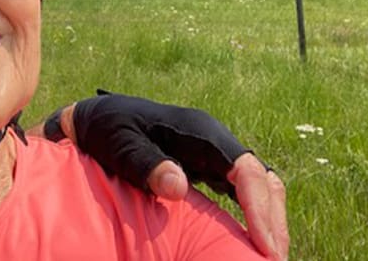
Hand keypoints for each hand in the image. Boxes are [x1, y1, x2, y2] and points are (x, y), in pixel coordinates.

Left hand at [61, 91, 287, 259]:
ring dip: (267, 219)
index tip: (265, 245)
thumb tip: (180, 186)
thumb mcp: (119, 144)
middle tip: (274, 260)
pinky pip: (239, 191)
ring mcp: (212, 154)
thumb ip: (146, 164)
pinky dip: (250, 215)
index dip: (260, 207)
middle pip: (261, 179)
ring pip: (256, 185)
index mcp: (199, 131)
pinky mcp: (205, 167)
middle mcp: (213, 140)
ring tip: (268, 257)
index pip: (245, 169)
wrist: (92, 120)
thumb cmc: (104, 130)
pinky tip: (247, 243)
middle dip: (272, 219)